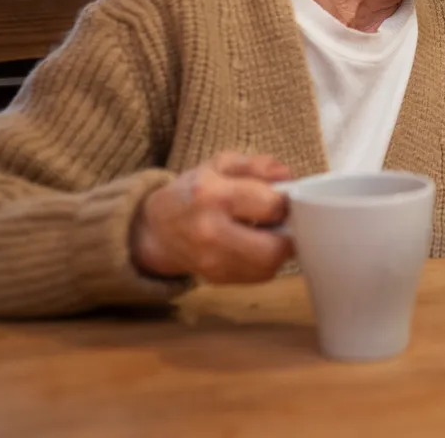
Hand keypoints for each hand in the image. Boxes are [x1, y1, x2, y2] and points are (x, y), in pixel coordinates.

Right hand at [130, 151, 293, 282]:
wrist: (157, 229)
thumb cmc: (193, 191)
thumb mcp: (221, 164)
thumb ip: (257, 165)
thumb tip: (287, 176)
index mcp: (212, 195)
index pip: (271, 205)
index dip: (284, 201)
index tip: (279, 198)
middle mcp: (210, 233)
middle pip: (274, 248)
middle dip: (286, 233)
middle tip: (280, 221)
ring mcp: (212, 262)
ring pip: (269, 267)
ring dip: (278, 249)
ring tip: (266, 232)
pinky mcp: (217, 280)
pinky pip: (259, 276)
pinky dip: (265, 262)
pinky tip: (254, 246)